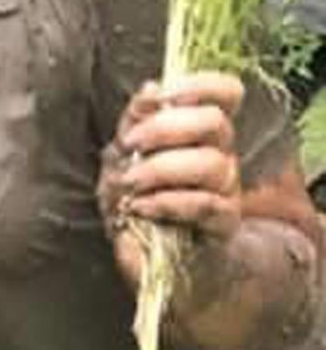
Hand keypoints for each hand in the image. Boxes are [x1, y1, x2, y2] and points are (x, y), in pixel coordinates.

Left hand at [98, 74, 244, 290]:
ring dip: (161, 170)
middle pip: (215, 123)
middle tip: (129, 146)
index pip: (225, 92)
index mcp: (199, 132)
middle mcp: (220, 155)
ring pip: (213, 164)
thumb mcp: (123, 158)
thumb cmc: (139, 202)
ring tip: (130, 184)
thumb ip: (135, 123)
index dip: (198, 86)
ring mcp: (226, 190)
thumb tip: (151, 88)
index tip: (161, 98)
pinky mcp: (223, 224)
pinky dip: (167, 202)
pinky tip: (140, 208)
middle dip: (164, 129)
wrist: (157, 263)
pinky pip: (207, 204)